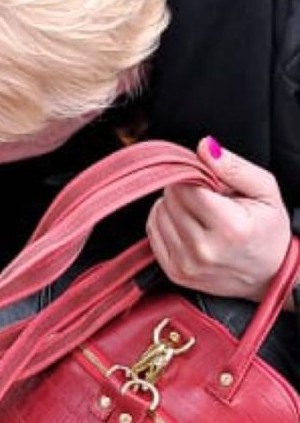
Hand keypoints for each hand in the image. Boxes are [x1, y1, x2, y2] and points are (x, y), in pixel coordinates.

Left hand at [146, 138, 292, 301]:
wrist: (269, 275)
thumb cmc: (268, 231)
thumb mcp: (265, 191)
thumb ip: (234, 167)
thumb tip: (204, 147)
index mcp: (230, 229)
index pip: (185, 187)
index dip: (193, 176)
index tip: (207, 181)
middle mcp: (204, 250)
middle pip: (170, 199)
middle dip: (185, 190)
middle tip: (208, 198)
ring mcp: (186, 265)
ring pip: (158, 213)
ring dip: (174, 205)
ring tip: (201, 212)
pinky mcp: (174, 273)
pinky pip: (152, 231)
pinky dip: (165, 221)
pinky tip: (188, 223)